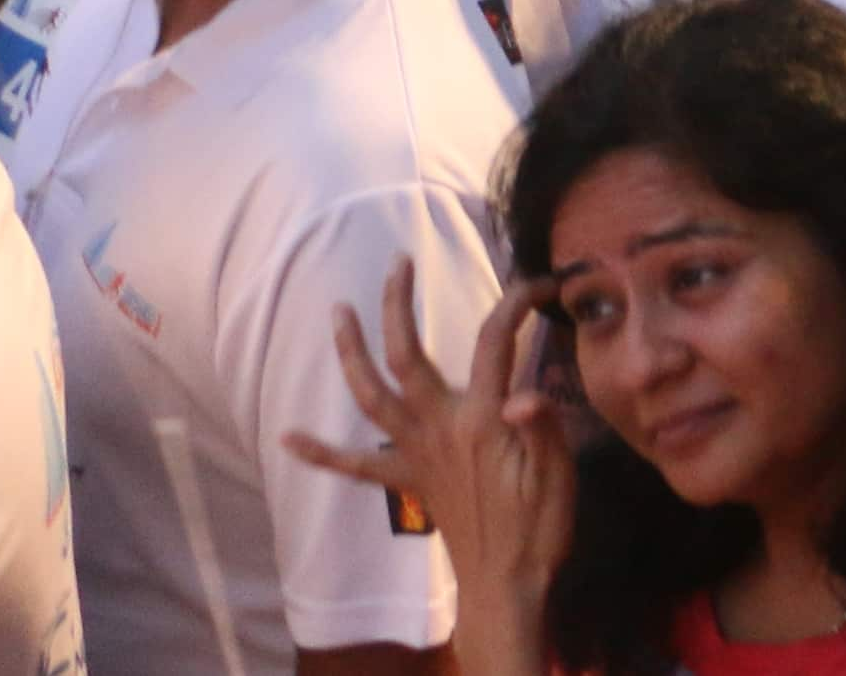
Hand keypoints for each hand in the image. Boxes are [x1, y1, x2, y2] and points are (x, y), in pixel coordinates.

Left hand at [284, 264, 567, 667]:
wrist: (505, 582)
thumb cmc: (539, 526)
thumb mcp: (557, 475)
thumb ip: (542, 428)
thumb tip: (527, 390)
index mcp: (482, 420)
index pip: (495, 343)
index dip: (514, 305)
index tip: (535, 283)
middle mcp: (439, 429)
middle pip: (409, 357)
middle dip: (398, 307)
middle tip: (396, 264)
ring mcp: (416, 454)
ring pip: (372, 397)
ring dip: (351, 354)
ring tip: (338, 314)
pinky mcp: (407, 481)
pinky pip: (355, 466)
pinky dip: (320, 452)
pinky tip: (288, 437)